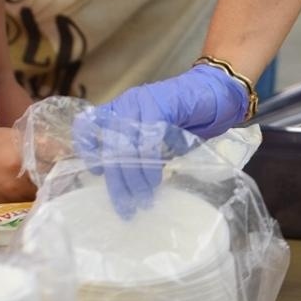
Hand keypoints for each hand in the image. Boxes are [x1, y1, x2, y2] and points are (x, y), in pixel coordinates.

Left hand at [73, 65, 248, 217]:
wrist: (213, 93)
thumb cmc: (184, 120)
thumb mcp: (154, 138)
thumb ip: (136, 152)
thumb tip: (123, 183)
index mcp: (119, 110)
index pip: (89, 126)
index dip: (88, 150)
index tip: (95, 174)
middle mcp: (125, 104)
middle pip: (110, 146)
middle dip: (117, 181)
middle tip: (126, 207)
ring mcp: (140, 102)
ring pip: (127, 145)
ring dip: (134, 178)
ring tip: (143, 200)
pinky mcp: (159, 103)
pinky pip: (148, 139)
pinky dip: (150, 164)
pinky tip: (156, 180)